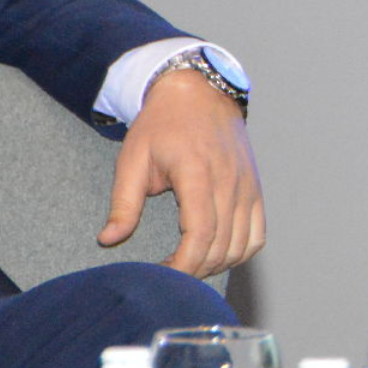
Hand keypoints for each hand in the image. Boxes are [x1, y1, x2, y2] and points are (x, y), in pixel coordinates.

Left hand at [99, 69, 264, 276]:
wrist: (199, 93)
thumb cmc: (162, 124)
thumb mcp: (132, 159)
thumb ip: (123, 203)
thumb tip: (109, 240)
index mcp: (197, 173)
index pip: (200, 234)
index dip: (183, 265)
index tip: (162, 275)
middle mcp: (230, 181)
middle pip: (221, 246)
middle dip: (194, 270)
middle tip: (168, 274)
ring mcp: (247, 186)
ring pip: (241, 246)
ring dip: (216, 265)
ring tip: (189, 264)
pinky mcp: (255, 188)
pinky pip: (258, 234)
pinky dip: (240, 252)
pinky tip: (216, 253)